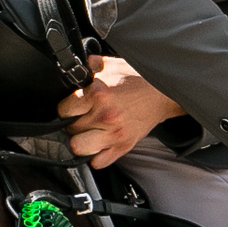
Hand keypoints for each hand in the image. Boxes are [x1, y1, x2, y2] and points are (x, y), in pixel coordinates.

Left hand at [56, 55, 183, 167]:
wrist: (163, 93)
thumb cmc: (138, 79)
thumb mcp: (110, 64)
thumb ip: (88, 66)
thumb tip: (72, 66)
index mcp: (99, 94)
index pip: (64, 110)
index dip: (64, 108)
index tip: (70, 107)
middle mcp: (105, 115)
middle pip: (70, 129)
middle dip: (71, 123)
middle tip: (80, 118)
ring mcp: (114, 134)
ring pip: (79, 148)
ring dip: (79, 141)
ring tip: (85, 132)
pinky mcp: (123, 146)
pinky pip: (98, 162)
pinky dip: (95, 156)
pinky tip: (97, 144)